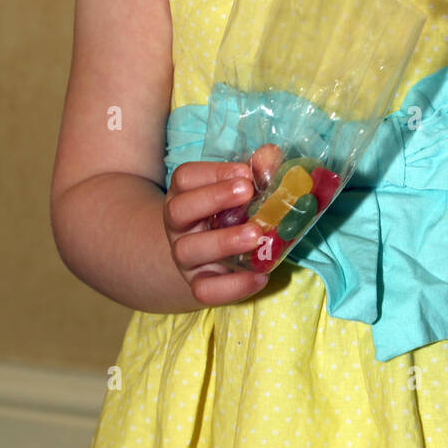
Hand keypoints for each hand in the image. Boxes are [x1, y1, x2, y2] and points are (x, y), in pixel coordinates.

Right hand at [163, 161, 269, 305]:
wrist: (215, 257)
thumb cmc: (234, 213)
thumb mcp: (242, 189)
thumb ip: (257, 170)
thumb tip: (270, 157)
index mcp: (186, 194)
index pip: (185, 178)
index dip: (214, 172)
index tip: (245, 172)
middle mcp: (179, 225)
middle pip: (177, 210)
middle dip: (213, 198)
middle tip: (247, 192)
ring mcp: (186, 257)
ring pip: (187, 250)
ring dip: (223, 241)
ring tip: (257, 235)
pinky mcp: (199, 284)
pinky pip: (205, 290)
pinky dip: (233, 286)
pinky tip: (261, 275)